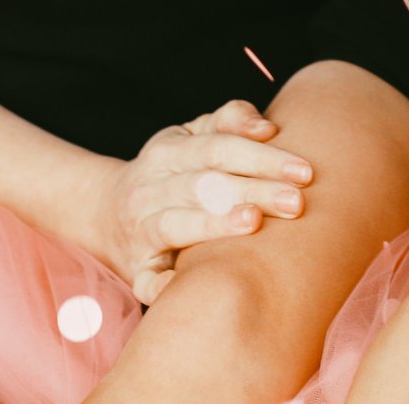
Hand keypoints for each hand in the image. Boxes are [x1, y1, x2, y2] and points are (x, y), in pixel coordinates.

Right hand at [90, 98, 313, 303]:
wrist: (105, 212)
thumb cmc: (171, 172)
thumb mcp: (190, 137)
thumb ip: (227, 122)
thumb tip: (267, 127)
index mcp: (167, 151)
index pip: (218, 148)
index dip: (260, 157)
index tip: (303, 171)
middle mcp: (150, 189)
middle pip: (203, 185)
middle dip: (253, 190)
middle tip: (296, 202)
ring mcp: (140, 229)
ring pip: (176, 223)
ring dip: (214, 223)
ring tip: (253, 222)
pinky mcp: (137, 269)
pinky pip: (148, 280)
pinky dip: (164, 286)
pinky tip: (188, 286)